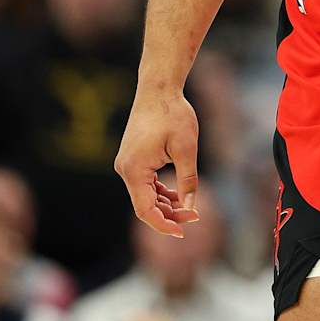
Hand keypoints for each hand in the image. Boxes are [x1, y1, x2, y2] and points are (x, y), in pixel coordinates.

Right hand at [115, 90, 201, 236]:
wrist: (158, 88)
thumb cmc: (173, 114)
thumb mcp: (186, 148)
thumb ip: (187, 180)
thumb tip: (190, 206)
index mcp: (134, 170)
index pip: (144, 209)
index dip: (163, 224)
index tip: (182, 232)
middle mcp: (125, 169)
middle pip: (145, 204)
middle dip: (169, 214)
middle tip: (195, 218)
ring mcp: (127, 163)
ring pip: (145, 194)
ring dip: (165, 203)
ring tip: (189, 209)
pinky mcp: (133, 158)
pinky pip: (145, 183)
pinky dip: (160, 191)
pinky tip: (177, 195)